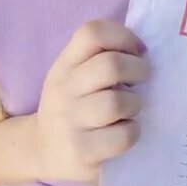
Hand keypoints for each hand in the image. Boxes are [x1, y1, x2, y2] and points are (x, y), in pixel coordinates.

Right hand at [32, 20, 149, 182]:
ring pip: (118, 102)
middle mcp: (63, 90)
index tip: (138, 51)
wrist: (43, 149)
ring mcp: (70, 122)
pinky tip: (125, 131)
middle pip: (111, 65)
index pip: (92, 32)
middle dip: (138, 70)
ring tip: (130, 109)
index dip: (123, 36)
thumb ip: (100, 58)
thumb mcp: (74, 76)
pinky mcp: (82, 152)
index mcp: (64, 65)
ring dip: (135, 104)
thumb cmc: (73, 106)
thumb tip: (143, 51)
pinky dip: (133, 132)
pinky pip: (123, 136)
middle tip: (141, 80)